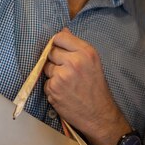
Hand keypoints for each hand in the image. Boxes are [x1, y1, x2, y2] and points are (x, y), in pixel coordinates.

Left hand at [42, 28, 129, 144]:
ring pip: (46, 67)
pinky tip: (64, 92)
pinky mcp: (53, 88)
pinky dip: (52, 87)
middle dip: (56, 60)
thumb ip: (77, 46)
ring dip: (53, 74)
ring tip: (67, 83)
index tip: (61, 50)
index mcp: (86, 52)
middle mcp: (74, 61)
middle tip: (67, 71)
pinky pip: (46, 82)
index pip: (60, 37)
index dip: (58, 43)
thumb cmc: (96, 87)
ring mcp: (62, 75)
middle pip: (51, 51)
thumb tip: (63, 31)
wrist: (98, 114)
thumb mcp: (93, 62)